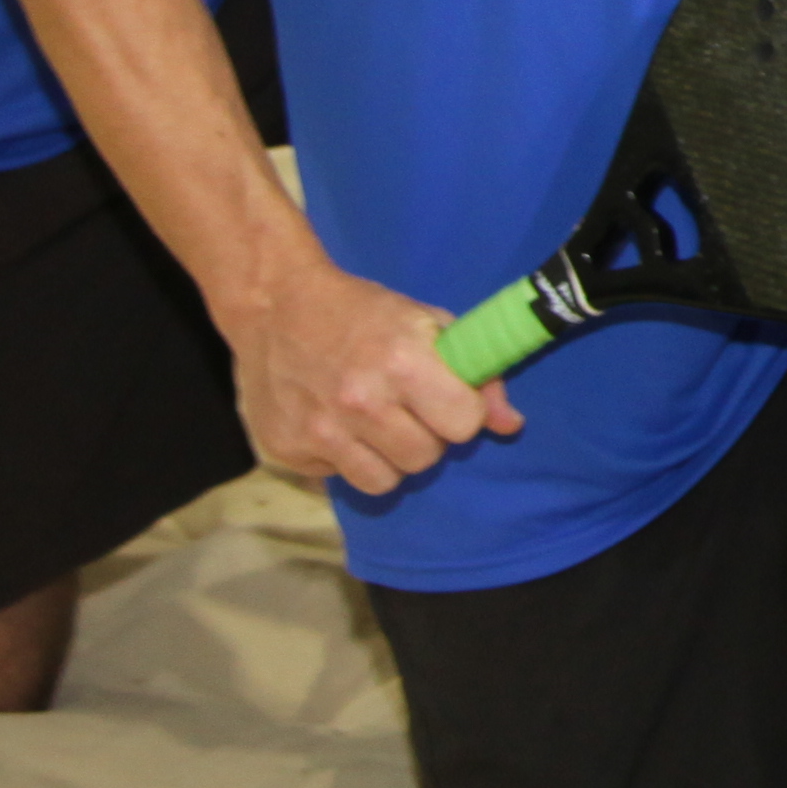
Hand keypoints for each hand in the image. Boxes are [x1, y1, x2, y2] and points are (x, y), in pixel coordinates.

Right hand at [230, 247, 510, 493]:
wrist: (275, 305)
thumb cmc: (361, 312)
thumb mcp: (426, 324)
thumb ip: (477, 374)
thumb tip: (510, 425)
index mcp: (403, 363)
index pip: (463, 425)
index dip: (459, 411)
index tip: (445, 398)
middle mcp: (361, 402)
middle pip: (425, 458)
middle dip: (423, 436)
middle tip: (405, 409)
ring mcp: (320, 430)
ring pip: (385, 482)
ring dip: (387, 457)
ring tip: (374, 423)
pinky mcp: (288, 449)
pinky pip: (339, 478)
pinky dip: (344, 459)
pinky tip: (335, 425)